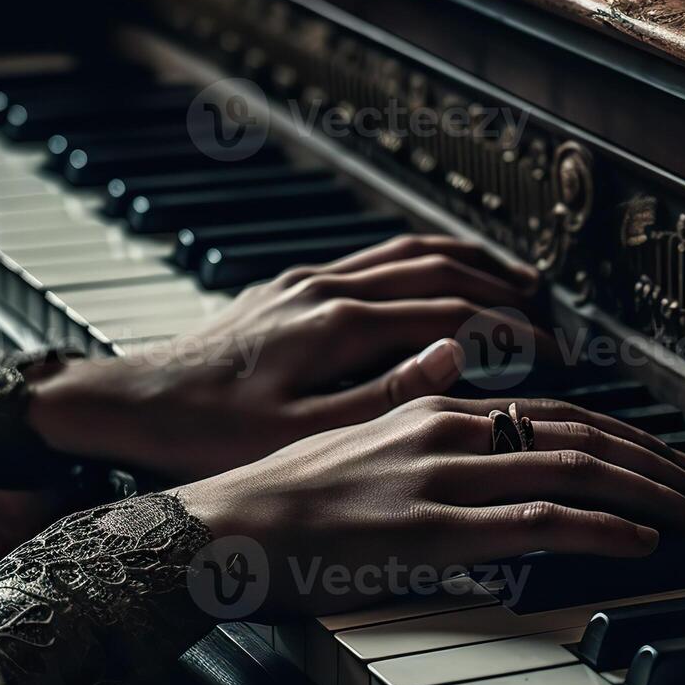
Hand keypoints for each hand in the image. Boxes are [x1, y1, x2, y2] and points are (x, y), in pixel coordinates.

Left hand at [25, 235, 546, 482]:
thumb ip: (388, 395)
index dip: (515, 336)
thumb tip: (458, 358)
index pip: (455, 319)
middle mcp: (328, 291)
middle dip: (506, 290)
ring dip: (471, 262)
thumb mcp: (303, 431)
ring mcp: (308, 283)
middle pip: (443, 272)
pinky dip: (423, 259)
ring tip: (514, 280)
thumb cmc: (208, 432)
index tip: (554, 355)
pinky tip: (435, 274)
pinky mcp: (288, 288)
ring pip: (410, 253)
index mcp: (341, 327)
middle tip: (551, 315)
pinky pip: (375, 256)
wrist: (130, 405)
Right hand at [175, 396, 684, 615]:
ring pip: (575, 469)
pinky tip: (641, 540)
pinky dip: (602, 527)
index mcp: (434, 407)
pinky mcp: (432, 530)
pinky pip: (538, 521)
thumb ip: (429, 443)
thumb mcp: (366, 449)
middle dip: (658, 463)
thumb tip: (485, 447)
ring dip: (650, 494)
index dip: (626, 437)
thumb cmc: (282, 498)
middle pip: (583, 433)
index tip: (667, 463)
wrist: (220, 526)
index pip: (557, 412)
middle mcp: (447, 429)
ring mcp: (441, 478)